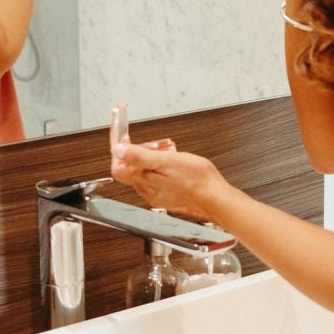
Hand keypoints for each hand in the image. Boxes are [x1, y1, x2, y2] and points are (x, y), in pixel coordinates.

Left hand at [111, 141, 227, 221]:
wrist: (216, 198)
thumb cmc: (197, 180)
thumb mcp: (165, 160)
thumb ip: (139, 156)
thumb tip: (118, 150)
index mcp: (144, 181)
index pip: (118, 166)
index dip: (118, 149)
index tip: (122, 135)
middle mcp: (147, 191)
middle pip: (130, 168)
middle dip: (137, 151)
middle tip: (151, 142)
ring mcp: (157, 195)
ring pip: (143, 173)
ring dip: (149, 158)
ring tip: (165, 150)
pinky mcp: (167, 196)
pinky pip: (154, 178)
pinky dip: (158, 167)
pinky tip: (171, 162)